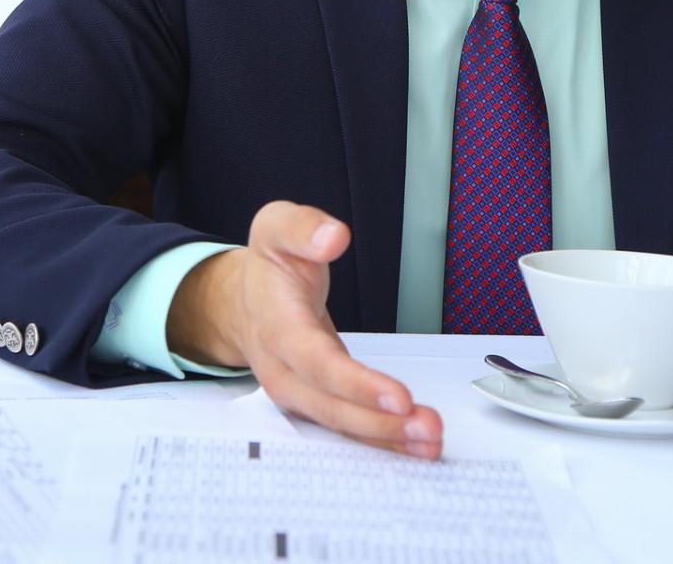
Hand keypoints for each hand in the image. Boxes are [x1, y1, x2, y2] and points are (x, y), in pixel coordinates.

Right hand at [167, 200, 444, 458]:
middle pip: (331, 406)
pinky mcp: (314, 402)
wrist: (243, 300)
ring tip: (430, 440)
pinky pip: (346, 427)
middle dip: (380, 422)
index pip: (317, 362)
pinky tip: (413, 443)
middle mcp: (284, 369)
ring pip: (340, 424)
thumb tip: (332, 237)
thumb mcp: (276, 228)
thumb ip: (303, 229)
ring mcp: (297, 392)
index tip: (398, 396)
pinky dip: (381, 439)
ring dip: (386, 437)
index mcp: (276, 326)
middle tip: (427, 427)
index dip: (357, 384)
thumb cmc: (268, 267)